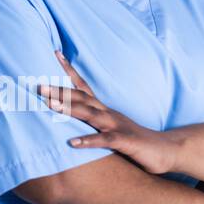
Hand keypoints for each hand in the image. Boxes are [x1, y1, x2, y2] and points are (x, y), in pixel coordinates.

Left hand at [41, 51, 178, 174]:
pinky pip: (104, 140)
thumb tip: (70, 114)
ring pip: (90, 114)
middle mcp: (107, 113)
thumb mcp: (109, 127)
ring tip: (49, 105)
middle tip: (38, 85)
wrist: (165, 151)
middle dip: (59, 90)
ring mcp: (116, 126)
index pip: (83, 85)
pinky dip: (88, 140)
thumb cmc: (133, 141)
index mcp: (103, 109)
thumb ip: (92, 121)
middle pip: (81, 97)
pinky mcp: (124, 141)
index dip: (68, 69)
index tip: (54, 53)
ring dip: (69, 109)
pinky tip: (72, 142)